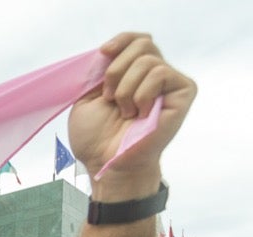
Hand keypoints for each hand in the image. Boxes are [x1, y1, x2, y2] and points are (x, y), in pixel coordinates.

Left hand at [70, 33, 195, 193]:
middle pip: (143, 44)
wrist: (106, 162)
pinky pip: (160, 73)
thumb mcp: (88, 98)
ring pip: (148, 60)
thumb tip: (108, 51)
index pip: (136, 40)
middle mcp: (156, 75)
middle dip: (116, 70)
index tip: (103, 52)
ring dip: (125, 89)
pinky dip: (141, 94)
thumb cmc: (97, 138)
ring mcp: (172, 83)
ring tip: (125, 112)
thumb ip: (100, 71)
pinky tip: (139, 114)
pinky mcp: (184, 92)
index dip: (121, 40)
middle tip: (109, 97)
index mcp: (134, 74)